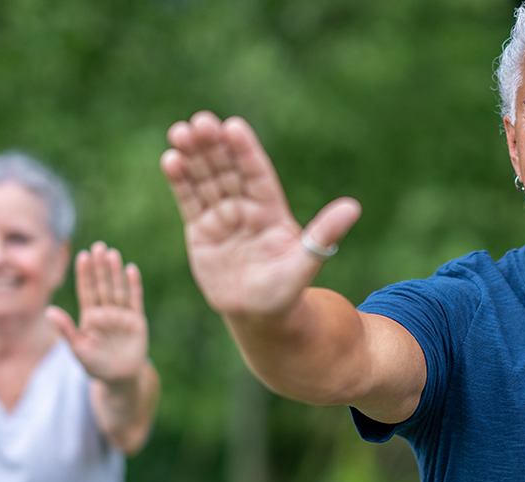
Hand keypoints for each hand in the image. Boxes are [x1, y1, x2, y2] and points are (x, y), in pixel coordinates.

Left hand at [47, 241, 148, 385]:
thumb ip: (66, 329)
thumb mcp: (78, 349)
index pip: (86, 291)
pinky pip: (135, 300)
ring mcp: (121, 316)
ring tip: (112, 254)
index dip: (84, 274)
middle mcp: (105, 312)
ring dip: (115, 272)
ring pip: (117, 289)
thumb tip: (49, 310)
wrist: (119, 380)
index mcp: (89, 317)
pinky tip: (131, 269)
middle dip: (99, 267)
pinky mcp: (137, 321)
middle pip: (102, 285)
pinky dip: (134, 285)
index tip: (82, 256)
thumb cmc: (96, 366)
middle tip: (98, 247)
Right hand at [160, 111, 361, 317]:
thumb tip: (353, 207)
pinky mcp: (200, 229)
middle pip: (228, 169)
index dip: (245, 151)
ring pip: (206, 179)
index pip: (257, 173)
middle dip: (214, 146)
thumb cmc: (285, 291)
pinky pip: (189, 200)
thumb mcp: (306, 262)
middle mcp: (246, 207)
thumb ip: (323, 235)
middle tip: (200, 122)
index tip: (233, 127)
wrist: (257, 315)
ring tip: (179, 132)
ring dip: (193, 156)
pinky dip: (180, 180)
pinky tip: (170, 159)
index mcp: (271, 209)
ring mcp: (222, 216)